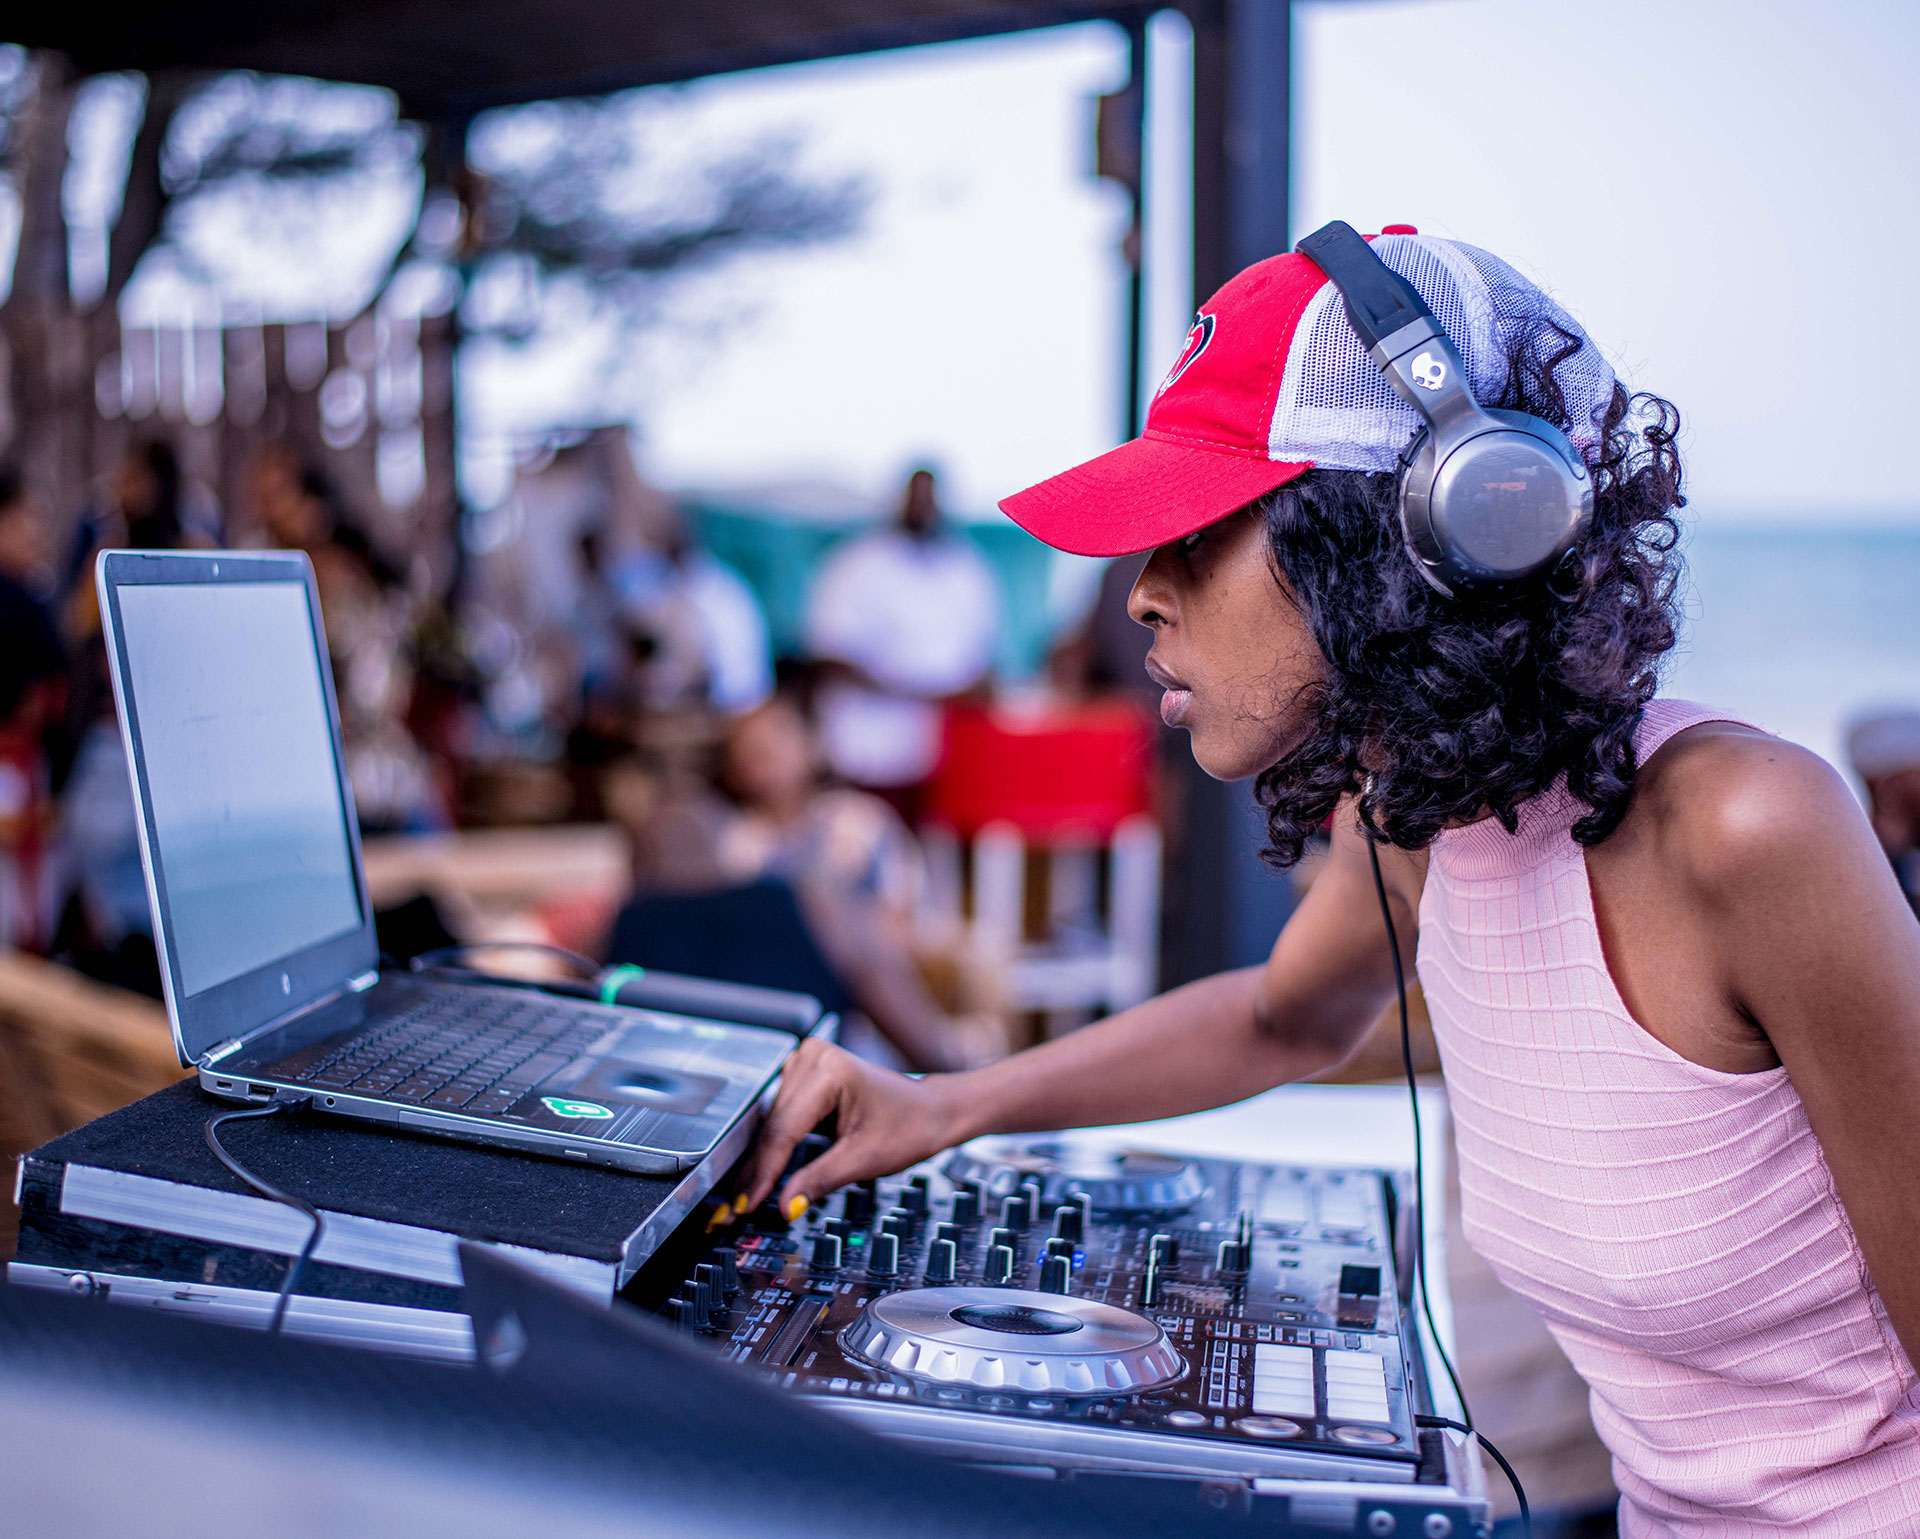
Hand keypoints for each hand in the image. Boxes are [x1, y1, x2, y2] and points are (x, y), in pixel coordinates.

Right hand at [736, 1037, 967, 1218]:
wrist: (933, 1110)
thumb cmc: (911, 1125)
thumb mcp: (865, 1159)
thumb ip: (819, 1181)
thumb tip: (784, 1206)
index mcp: (828, 1070)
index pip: (783, 1130)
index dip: (764, 1173)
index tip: (746, 1205)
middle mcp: (812, 1058)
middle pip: (773, 1127)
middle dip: (758, 1171)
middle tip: (738, 1210)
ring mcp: (806, 1063)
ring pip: (772, 1124)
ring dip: (761, 1162)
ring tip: (746, 1198)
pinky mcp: (805, 1077)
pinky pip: (781, 1117)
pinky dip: (774, 1148)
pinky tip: (762, 1175)